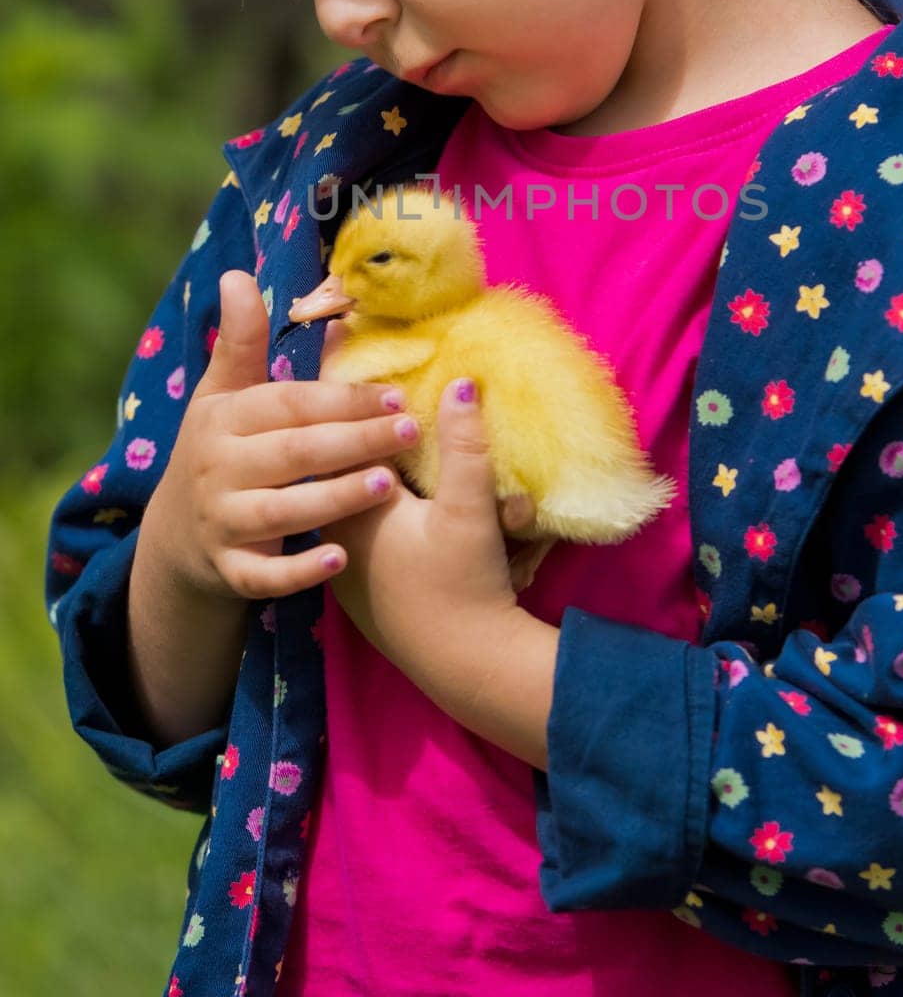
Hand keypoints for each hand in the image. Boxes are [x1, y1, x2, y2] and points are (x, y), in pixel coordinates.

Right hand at [141, 270, 424, 603]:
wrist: (179, 536)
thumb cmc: (222, 448)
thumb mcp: (224, 393)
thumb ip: (241, 340)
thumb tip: (237, 276)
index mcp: (223, 420)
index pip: (289, 405)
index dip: (342, 399)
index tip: (396, 395)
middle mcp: (218, 469)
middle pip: (292, 454)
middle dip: (353, 441)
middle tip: (409, 432)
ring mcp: (222, 522)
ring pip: (281, 512)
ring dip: (334, 498)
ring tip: (388, 485)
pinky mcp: (230, 571)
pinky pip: (264, 576)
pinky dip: (298, 571)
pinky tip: (340, 559)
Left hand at [321, 376, 535, 694]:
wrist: (464, 667)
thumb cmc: (464, 586)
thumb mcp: (471, 512)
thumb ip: (465, 446)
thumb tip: (463, 382)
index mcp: (355, 505)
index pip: (336, 431)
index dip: (341, 387)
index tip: (335, 338)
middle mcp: (339, 530)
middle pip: (329, 458)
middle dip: (336, 415)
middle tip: (341, 367)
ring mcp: (347, 561)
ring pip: (338, 492)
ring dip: (346, 455)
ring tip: (354, 418)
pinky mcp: (362, 585)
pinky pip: (351, 522)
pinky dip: (358, 493)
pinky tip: (379, 484)